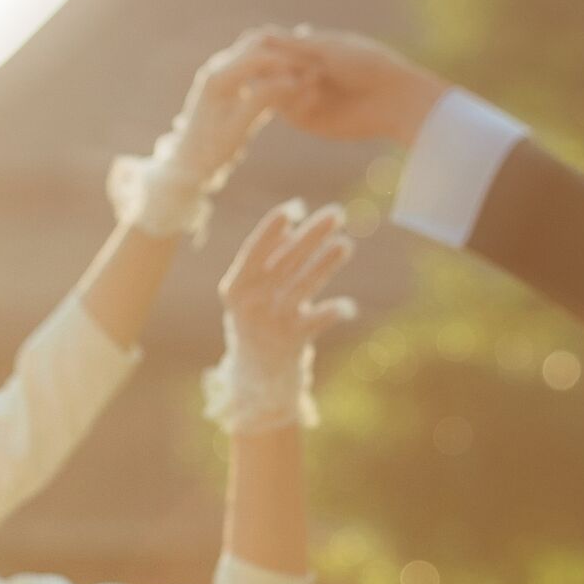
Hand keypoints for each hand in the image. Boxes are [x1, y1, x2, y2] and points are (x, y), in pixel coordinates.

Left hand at [162, 29, 300, 190]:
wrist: (192, 160)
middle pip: (258, 45)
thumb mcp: (239, 126)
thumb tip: (292, 80)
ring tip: (305, 74)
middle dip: (284, 54)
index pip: (258, 55)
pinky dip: (274, 71)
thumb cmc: (213, 148)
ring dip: (280, 60)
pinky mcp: (231, 81)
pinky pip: (256, 67)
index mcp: (218, 77)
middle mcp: (219, 68)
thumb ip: (263, 99)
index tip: (311, 71)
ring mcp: (224, 72)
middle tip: (311, 68)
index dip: (286, 60)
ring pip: (258, 52)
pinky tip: (293, 83)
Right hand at [218, 198, 356, 378]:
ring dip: (326, 264)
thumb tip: (293, 225)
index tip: (294, 207)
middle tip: (336, 213)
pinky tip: (348, 308)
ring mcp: (272, 323)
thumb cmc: (257, 320)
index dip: (272, 229)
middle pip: (285, 262)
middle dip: (312, 235)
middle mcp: (251, 304)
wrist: (257, 376)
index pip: (254, 252)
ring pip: (303, 287)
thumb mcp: (252, 292)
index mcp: (236, 288)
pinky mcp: (293, 342)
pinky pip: (317, 321)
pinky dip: (333, 312)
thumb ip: (269, 260)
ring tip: (345, 245)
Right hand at [261, 27, 445, 150]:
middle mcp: (303, 74)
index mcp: (310, 50)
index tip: (263, 44)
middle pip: (269, 72)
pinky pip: (288, 112)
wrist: (393, 99)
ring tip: (307, 78)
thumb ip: (292, 45)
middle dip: (270, 68)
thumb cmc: (366, 64)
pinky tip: (315, 94)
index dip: (265, 47)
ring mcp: (304, 98)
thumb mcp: (327, 49)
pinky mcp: (309, 121)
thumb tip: (260, 33)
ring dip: (283, 84)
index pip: (275, 48)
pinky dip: (295, 101)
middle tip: (282, 64)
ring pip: (273, 93)